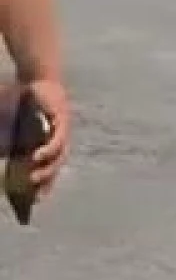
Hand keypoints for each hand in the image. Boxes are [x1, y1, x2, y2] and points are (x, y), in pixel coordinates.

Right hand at [23, 78, 69, 197]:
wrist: (38, 79)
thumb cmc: (29, 103)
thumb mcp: (22, 126)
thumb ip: (18, 143)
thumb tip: (8, 154)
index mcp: (52, 141)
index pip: (52, 168)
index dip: (46, 184)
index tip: (37, 200)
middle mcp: (60, 137)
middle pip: (57, 165)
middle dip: (46, 181)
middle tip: (35, 196)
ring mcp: (63, 129)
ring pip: (59, 156)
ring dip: (47, 169)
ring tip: (33, 179)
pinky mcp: (62, 120)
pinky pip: (57, 139)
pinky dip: (48, 150)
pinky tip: (37, 158)